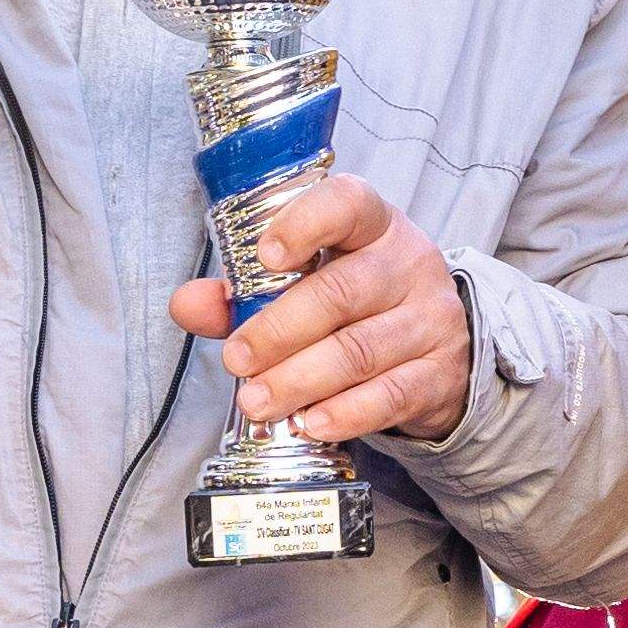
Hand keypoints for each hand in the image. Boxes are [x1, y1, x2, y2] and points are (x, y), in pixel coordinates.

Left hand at [176, 172, 468, 449]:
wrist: (439, 346)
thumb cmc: (358, 302)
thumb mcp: (309, 280)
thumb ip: (245, 292)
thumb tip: (186, 305)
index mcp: (373, 225)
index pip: (347, 204)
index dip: (305, 225)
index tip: (266, 256)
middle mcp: (409, 264)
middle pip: (342, 292)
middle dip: (280, 330)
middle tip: (236, 360)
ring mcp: (431, 320)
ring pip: (360, 350)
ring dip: (300, 379)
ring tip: (256, 401)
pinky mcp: (440, 374)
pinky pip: (391, 396)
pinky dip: (345, 413)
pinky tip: (308, 423)